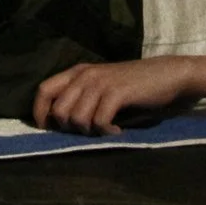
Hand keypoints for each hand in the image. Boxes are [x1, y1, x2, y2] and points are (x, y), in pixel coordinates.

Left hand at [31, 58, 193, 135]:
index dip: (40, 112)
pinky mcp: (117, 93)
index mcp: (77, 72)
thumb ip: (80, 96)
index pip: (43, 90)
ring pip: (77, 118)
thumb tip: (59, 121)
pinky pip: (99, 122)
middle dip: (69, 128)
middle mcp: (85, 75)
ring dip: (90, 131)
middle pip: (59, 110)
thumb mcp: (100, 86)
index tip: (47, 130)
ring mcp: (100, 83)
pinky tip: (117, 131)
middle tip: (88, 131)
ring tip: (105, 129)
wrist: (165, 75)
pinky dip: (106, 132)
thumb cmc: (133, 84)